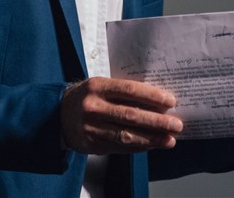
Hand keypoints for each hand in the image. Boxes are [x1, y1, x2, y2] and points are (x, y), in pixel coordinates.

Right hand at [60, 77, 182, 153]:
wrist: (57, 113)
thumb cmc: (87, 97)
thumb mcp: (100, 86)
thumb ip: (123, 92)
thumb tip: (156, 102)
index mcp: (97, 86)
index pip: (129, 90)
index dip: (151, 96)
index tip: (170, 101)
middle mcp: (93, 106)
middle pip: (130, 115)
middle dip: (157, 121)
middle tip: (177, 124)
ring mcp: (90, 127)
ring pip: (126, 135)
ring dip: (151, 139)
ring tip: (169, 139)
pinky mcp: (90, 144)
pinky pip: (119, 147)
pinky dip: (138, 147)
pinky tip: (151, 146)